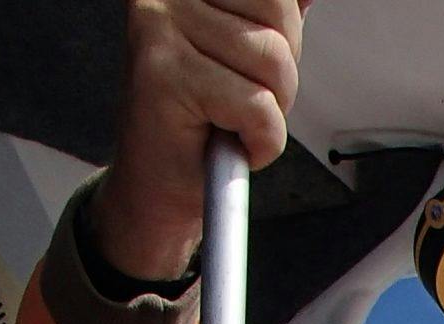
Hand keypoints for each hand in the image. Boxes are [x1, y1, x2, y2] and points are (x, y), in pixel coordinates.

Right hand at [92, 0, 310, 281]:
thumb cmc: (206, 122)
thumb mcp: (253, 52)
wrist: (159, 185)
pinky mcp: (164, 74)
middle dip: (281, 70)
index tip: (251, 65)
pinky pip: (258, 107)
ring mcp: (160, 26)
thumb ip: (276, 16)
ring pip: (273, 60)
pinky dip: (262, 141)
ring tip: (232, 118)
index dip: (285, 34)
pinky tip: (229, 143)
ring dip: (271, 107)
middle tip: (241, 97)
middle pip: (280, 12)